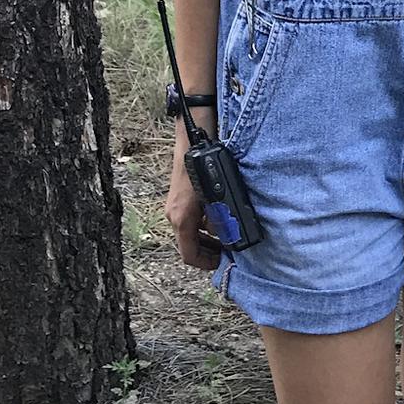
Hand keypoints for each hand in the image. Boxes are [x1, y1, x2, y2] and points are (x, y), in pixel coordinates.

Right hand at [165, 113, 221, 272]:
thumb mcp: (218, 199)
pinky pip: (191, 218)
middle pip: (189, 245)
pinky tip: (219, 215)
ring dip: (208, 236)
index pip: (189, 255)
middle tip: (228, 250)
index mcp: (182, 219)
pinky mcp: (179, 197)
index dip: (206, 263)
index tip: (222, 262)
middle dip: (209, 250)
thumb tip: (229, 239)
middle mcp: (174, 215)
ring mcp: (175, 206)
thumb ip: (222, 222)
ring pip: (190, 232)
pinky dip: (204, 222)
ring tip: (227, 234)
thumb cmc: (206, 168)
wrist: (193, 140)